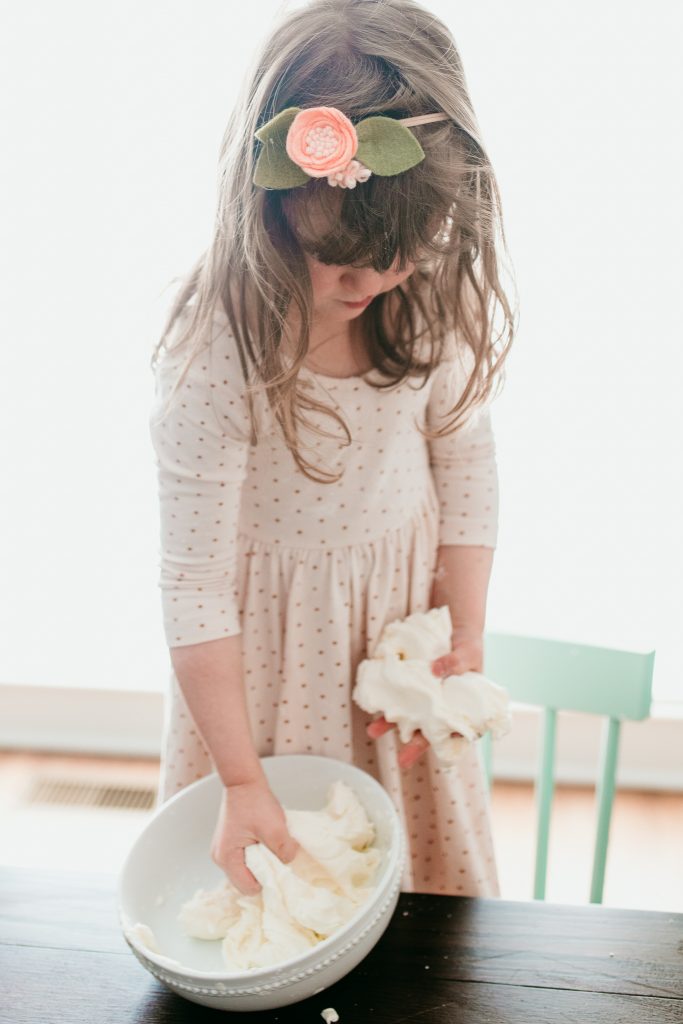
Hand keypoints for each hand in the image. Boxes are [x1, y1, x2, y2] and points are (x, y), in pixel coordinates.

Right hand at [210, 777, 299, 895]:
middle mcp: (220, 858)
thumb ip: (285, 852)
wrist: (244, 781)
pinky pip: (245, 858)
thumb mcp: (276, 829)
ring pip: (247, 869)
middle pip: (246, 880)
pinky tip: (265, 841)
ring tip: (271, 846)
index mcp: (227, 858)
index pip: (249, 888)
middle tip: (277, 855)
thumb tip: (289, 862)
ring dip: (262, 861)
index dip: (267, 881)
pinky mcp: (230, 842)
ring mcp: (223, 850)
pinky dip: (257, 853)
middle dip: (265, 871)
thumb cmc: (255, 802)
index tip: (281, 868)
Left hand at [365, 628, 483, 768]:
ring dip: (392, 723)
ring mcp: (425, 696)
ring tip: (373, 730)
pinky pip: (399, 694)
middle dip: (415, 744)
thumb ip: (455, 662)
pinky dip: (387, 700)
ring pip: (409, 714)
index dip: (446, 745)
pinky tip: (374, 702)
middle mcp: (443, 705)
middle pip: (430, 730)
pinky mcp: (411, 682)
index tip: (435, 751)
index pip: (457, 732)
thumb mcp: (468, 652)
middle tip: (402, 761)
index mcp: (464, 706)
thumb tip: (435, 670)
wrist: (455, 624)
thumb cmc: (469, 644)